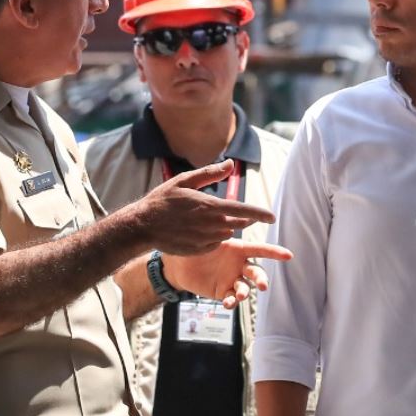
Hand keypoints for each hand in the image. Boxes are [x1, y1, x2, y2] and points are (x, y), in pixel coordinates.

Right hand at [136, 162, 276, 255]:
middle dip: (242, 219)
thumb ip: (210, 173)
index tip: (272, 217)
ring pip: (225, 233)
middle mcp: (210, 225)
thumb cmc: (163, 200)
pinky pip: (214, 244)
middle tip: (238, 215)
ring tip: (205, 220)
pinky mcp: (199, 250)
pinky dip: (212, 237)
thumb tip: (231, 164)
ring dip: (223, 226)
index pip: (242, 210)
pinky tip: (197, 231)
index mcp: (209, 206)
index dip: (259, 214)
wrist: (143, 226)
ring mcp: (205, 239)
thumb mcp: (184, 181)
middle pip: (237, 224)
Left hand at [162, 238, 292, 308]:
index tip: (288, 255)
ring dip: (245, 292)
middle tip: (263, 286)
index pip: (260, 250)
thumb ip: (223, 227)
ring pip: (245, 287)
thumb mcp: (208, 235)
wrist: (179, 264)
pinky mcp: (223, 292)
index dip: (275, 252)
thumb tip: (235, 214)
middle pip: (256, 272)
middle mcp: (239, 265)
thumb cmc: (195, 244)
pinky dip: (232, 302)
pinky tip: (228, 303)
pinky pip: (231, 299)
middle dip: (261, 278)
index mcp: (239, 249)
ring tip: (240, 294)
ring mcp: (232, 280)